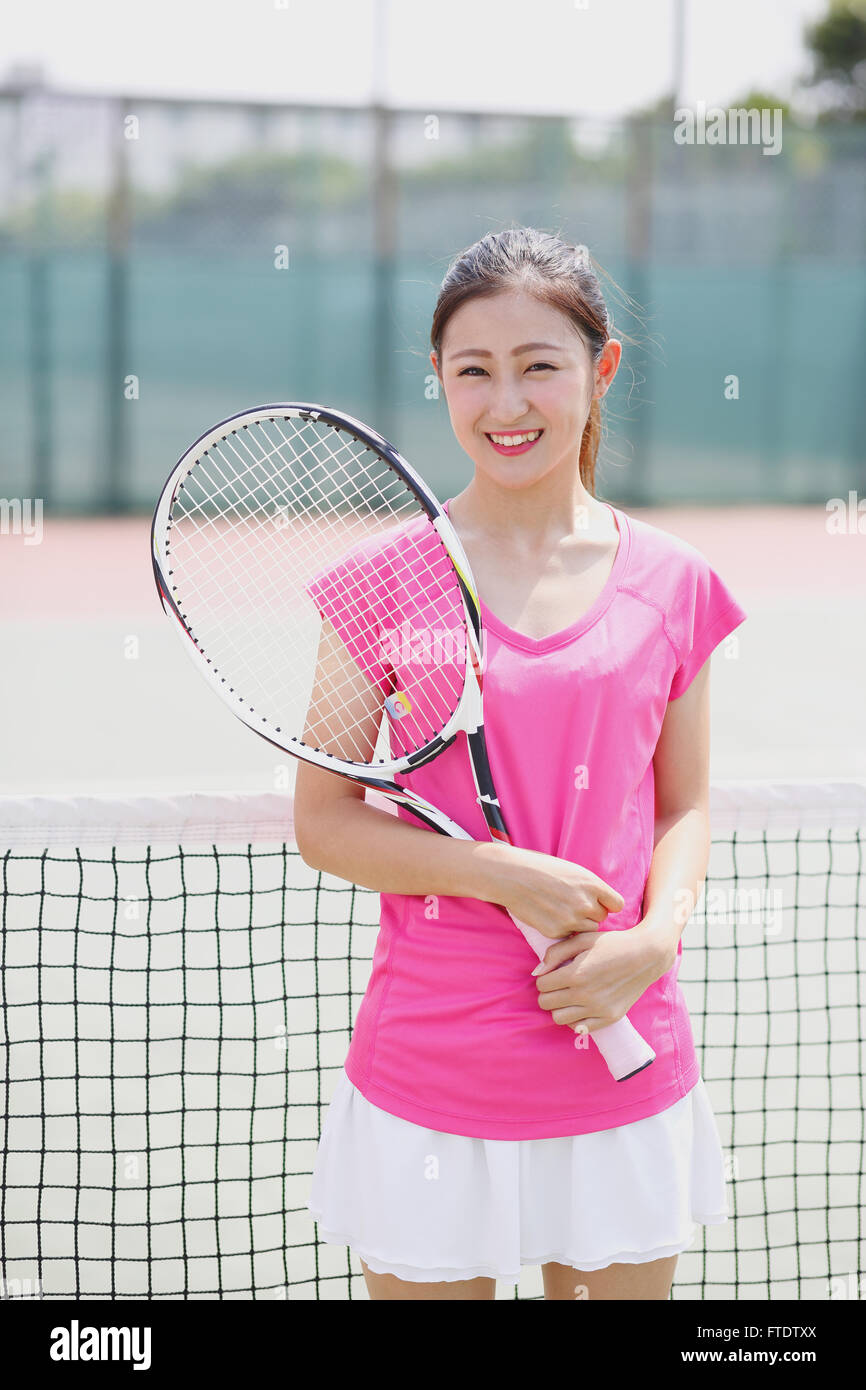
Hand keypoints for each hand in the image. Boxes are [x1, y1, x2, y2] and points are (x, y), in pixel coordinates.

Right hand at [493, 846, 623, 942]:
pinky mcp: (556, 932)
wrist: (512, 876)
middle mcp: (585, 903)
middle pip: (602, 918)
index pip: (617, 904)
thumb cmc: (541, 868)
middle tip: (573, 905)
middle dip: (591, 914)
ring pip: (587, 929)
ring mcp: (571, 919)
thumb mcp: (573, 870)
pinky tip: (549, 915)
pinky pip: (569, 935)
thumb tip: (603, 901)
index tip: (599, 902)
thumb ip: (590, 887)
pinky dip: (562, 928)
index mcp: (592, 884)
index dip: (607, 904)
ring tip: (561, 910)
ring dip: (579, 923)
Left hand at [533, 921, 672, 1034]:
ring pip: (559, 1018)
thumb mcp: (583, 939)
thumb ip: (556, 952)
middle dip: (548, 992)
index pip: (541, 985)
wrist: (646, 955)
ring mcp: (598, 1009)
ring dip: (559, 1007)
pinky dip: (575, 1020)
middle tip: (559, 983)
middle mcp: (585, 995)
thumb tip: (537, 972)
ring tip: (569, 995)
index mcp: (576, 974)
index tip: (554, 972)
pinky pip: (580, 1029)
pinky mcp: (610, 1018)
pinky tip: (581, 1006)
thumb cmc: (612, 943)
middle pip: (546, 1003)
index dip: (544, 977)